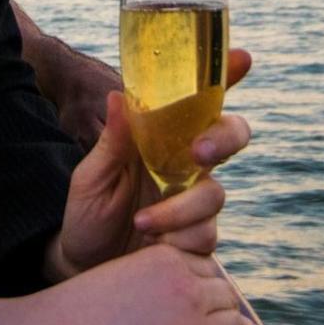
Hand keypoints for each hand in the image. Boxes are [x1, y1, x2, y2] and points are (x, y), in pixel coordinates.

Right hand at [0, 245, 263, 324]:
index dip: (206, 289)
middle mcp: (188, 288)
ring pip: (238, 323)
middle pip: (226, 295)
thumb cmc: (74, 316)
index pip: (207, 270)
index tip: (203, 304)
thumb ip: (153, 277)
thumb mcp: (120, 275)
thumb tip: (177, 296)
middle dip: (222, 310)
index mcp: (168, 260)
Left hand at [52, 51, 251, 279]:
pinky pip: (206, 233)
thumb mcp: (91, 176)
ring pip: (215, 194)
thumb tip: (117, 96)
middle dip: (225, 138)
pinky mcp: (196, 237)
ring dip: (180, 209)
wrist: (82, 266)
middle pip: (231, 136)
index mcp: (163, 138)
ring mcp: (194, 200)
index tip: (241, 58)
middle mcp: (186, 164)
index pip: (200, 101)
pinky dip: (178, 237)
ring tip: (142, 222)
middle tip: (200, 150)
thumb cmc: (87, 214)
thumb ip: (110, 142)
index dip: (224, 76)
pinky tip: (152, 244)